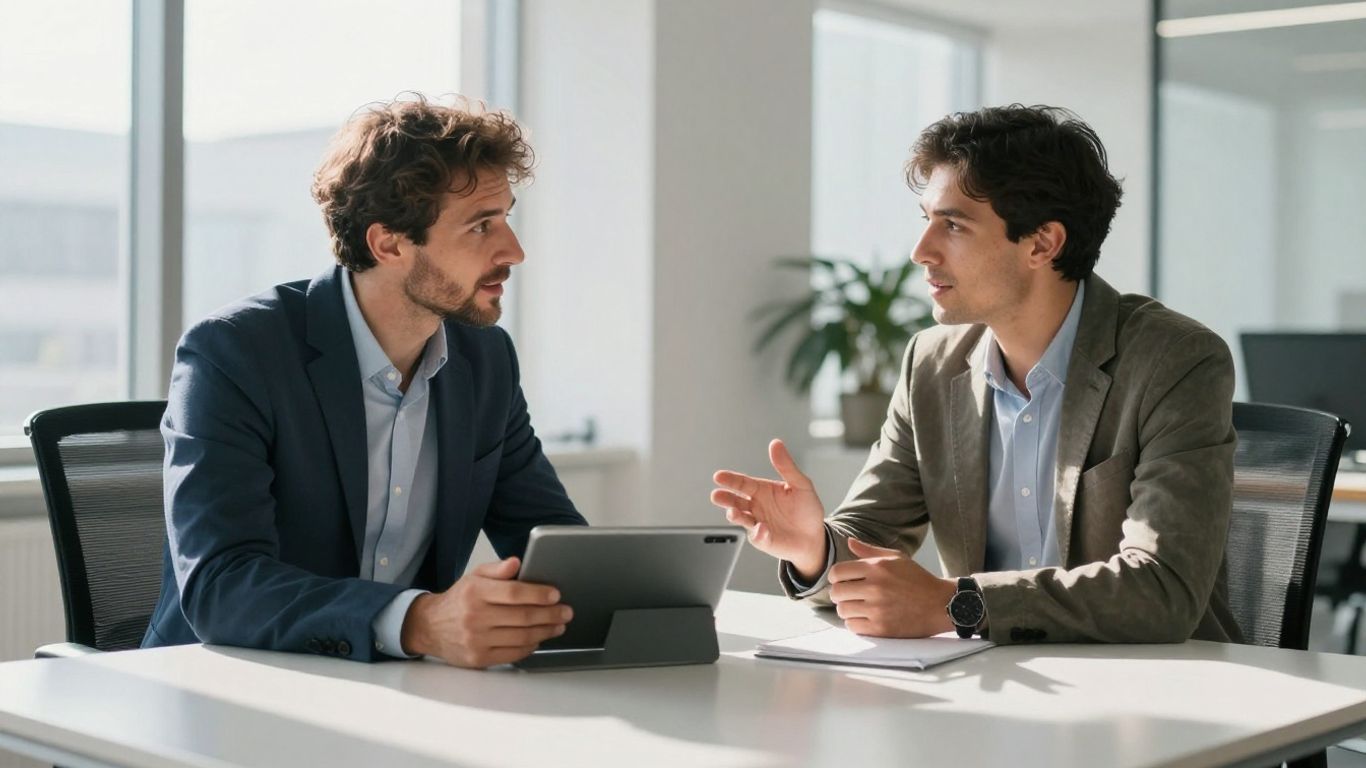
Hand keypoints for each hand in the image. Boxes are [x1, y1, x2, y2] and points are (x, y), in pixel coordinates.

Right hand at [400, 556, 571, 667]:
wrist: (430, 627)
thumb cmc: (459, 600)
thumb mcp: (474, 577)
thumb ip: (497, 569)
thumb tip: (517, 563)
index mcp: (475, 592)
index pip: (514, 593)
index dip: (539, 594)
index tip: (556, 595)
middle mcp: (475, 617)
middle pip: (522, 617)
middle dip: (550, 614)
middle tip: (566, 612)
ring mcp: (476, 640)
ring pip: (521, 637)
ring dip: (545, 632)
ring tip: (558, 626)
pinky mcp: (478, 659)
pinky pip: (513, 654)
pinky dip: (530, 647)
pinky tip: (539, 639)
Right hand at [711, 439, 827, 579]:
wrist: (815, 536)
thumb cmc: (806, 510)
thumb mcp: (801, 484)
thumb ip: (786, 466)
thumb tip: (775, 444)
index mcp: (762, 491)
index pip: (743, 483)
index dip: (731, 479)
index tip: (719, 476)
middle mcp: (756, 506)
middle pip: (735, 501)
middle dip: (725, 499)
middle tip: (716, 495)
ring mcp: (757, 523)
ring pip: (741, 519)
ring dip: (735, 515)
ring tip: (732, 512)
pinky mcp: (763, 540)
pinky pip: (757, 536)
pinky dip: (758, 533)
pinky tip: (762, 528)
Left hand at [828, 538, 955, 637]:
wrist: (941, 604)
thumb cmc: (918, 580)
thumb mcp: (896, 558)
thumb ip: (869, 550)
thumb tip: (849, 542)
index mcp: (877, 567)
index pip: (837, 572)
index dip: (835, 577)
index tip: (842, 581)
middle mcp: (875, 587)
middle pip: (836, 592)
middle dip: (839, 594)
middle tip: (848, 595)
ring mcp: (878, 609)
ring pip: (842, 610)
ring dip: (847, 609)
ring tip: (858, 607)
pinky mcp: (881, 628)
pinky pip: (852, 626)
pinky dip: (855, 623)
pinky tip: (865, 618)